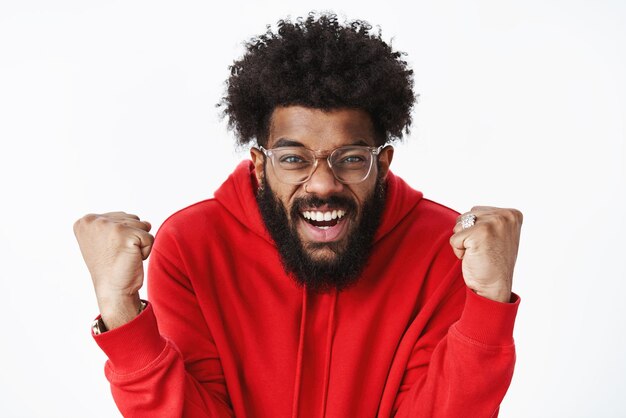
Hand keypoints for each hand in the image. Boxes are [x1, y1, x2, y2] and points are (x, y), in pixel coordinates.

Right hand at [73, 212, 153, 328]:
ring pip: (142, 226)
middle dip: (132, 238)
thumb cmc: (110, 267)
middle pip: (132, 219)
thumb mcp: (105, 240)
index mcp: (86, 221)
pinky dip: (146, 251)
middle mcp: (94, 221)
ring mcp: (110, 226)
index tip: (109, 250)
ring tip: (125, 256)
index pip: (120, 217)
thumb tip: (148, 223)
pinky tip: (132, 259)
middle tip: (118, 254)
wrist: (112, 290)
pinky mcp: (126, 235)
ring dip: (139, 243)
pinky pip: (149, 237)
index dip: (122, 236)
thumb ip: (120, 224)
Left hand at [449, 206, 522, 302]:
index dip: (476, 231)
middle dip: (467, 235)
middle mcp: (505, 216)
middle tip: (483, 250)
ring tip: (478, 253)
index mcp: (512, 214)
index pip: (476, 211)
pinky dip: (458, 251)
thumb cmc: (492, 263)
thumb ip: (488, 220)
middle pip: (466, 216)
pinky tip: (473, 258)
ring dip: (463, 242)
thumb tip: (470, 213)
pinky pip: (454, 238)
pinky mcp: (479, 233)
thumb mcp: (498, 235)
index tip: (491, 244)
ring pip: (458, 226)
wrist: (495, 287)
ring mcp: (493, 223)